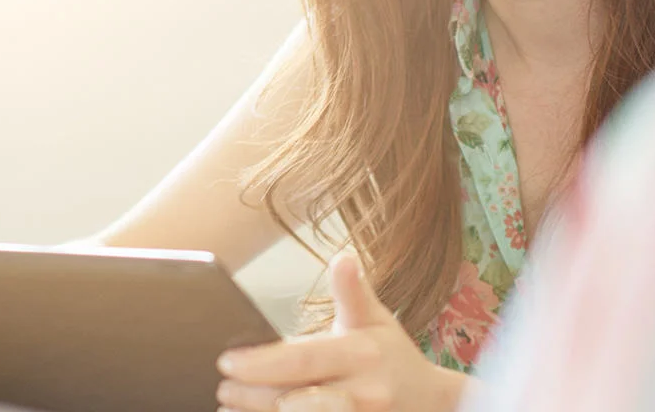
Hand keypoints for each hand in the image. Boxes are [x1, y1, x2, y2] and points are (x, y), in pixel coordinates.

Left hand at [215, 252, 466, 411]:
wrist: (432, 404)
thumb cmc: (391, 355)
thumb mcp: (376, 319)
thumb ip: (352, 292)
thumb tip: (342, 257)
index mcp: (362, 354)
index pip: (303, 359)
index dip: (262, 363)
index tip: (227, 360)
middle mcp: (363, 394)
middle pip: (295, 398)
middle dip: (253, 395)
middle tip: (222, 385)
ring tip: (228, 406)